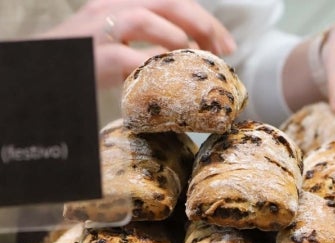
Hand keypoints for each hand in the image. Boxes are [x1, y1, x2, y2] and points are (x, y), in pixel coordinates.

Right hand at [37, 0, 235, 88]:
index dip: (205, 19)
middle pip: (168, 1)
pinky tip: (169, 76)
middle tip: (224, 51)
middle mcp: (112, 6)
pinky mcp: (95, 54)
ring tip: (197, 61)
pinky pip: (130, 55)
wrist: (41, 71)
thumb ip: (149, 43)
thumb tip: (191, 58)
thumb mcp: (120, 44)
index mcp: (122, 1)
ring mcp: (100, 28)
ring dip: (179, 39)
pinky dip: (154, 63)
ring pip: (147, 17)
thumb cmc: (84, 62)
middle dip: (204, 25)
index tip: (226, 44)